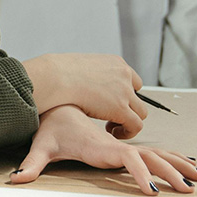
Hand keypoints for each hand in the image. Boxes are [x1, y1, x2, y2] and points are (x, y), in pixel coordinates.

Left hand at [10, 104, 196, 196]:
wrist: (56, 85)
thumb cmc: (52, 120)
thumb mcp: (42, 144)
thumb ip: (30, 164)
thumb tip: (15, 180)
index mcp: (102, 144)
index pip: (127, 158)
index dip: (140, 174)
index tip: (152, 192)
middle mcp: (117, 135)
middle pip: (149, 152)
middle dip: (169, 171)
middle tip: (188, 188)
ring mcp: (124, 130)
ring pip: (156, 147)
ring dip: (174, 161)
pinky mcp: (126, 123)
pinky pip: (151, 137)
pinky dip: (167, 150)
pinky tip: (182, 162)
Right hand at [22, 53, 147, 137]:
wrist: (56, 77)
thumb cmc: (59, 73)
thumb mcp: (83, 66)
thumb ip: (92, 75)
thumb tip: (86, 85)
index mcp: (116, 63)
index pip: (132, 79)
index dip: (124, 94)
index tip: (111, 103)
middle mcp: (124, 75)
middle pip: (138, 96)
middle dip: (127, 108)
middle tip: (111, 117)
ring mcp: (125, 91)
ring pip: (141, 112)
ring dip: (129, 122)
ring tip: (112, 127)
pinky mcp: (121, 108)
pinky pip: (135, 126)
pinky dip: (127, 133)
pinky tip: (112, 133)